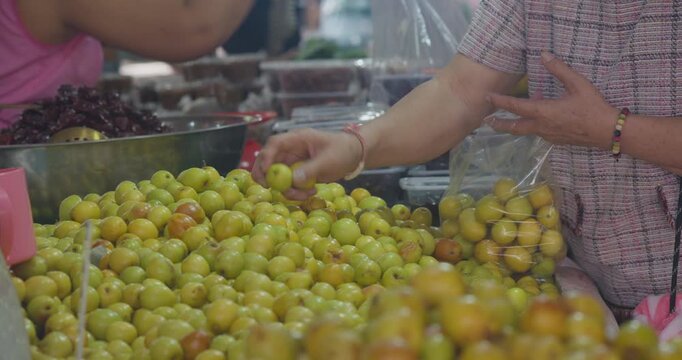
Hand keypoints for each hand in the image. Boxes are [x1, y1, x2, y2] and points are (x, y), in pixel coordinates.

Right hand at [252, 128, 361, 199]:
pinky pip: (289, 184)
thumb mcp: (329, 160)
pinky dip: (296, 191)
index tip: (266, 171)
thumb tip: (294, 180)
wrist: (354, 155)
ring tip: (307, 193)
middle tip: (267, 187)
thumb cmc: (343, 151)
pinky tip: (311, 191)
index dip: (267, 156)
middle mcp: (292, 150)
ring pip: (278, 176)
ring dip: (287, 189)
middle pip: (268, 160)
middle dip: (265, 175)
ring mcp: (294, 162)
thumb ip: (311, 169)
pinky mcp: (298, 173)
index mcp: (298, 139)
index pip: (275, 143)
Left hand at [485, 51, 618, 148]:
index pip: (515, 107)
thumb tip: (544, 54)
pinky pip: (539, 133)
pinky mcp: (556, 141)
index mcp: (543, 112)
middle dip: (499, 123)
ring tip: (509, 119)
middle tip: (487, 120)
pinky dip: (532, 126)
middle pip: (514, 127)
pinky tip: (538, 120)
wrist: (608, 131)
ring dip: (515, 125)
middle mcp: (541, 127)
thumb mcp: (577, 84)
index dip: (500, 101)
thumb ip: (559, 69)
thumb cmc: (593, 106)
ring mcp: (548, 136)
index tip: (488, 98)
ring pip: (526, 131)